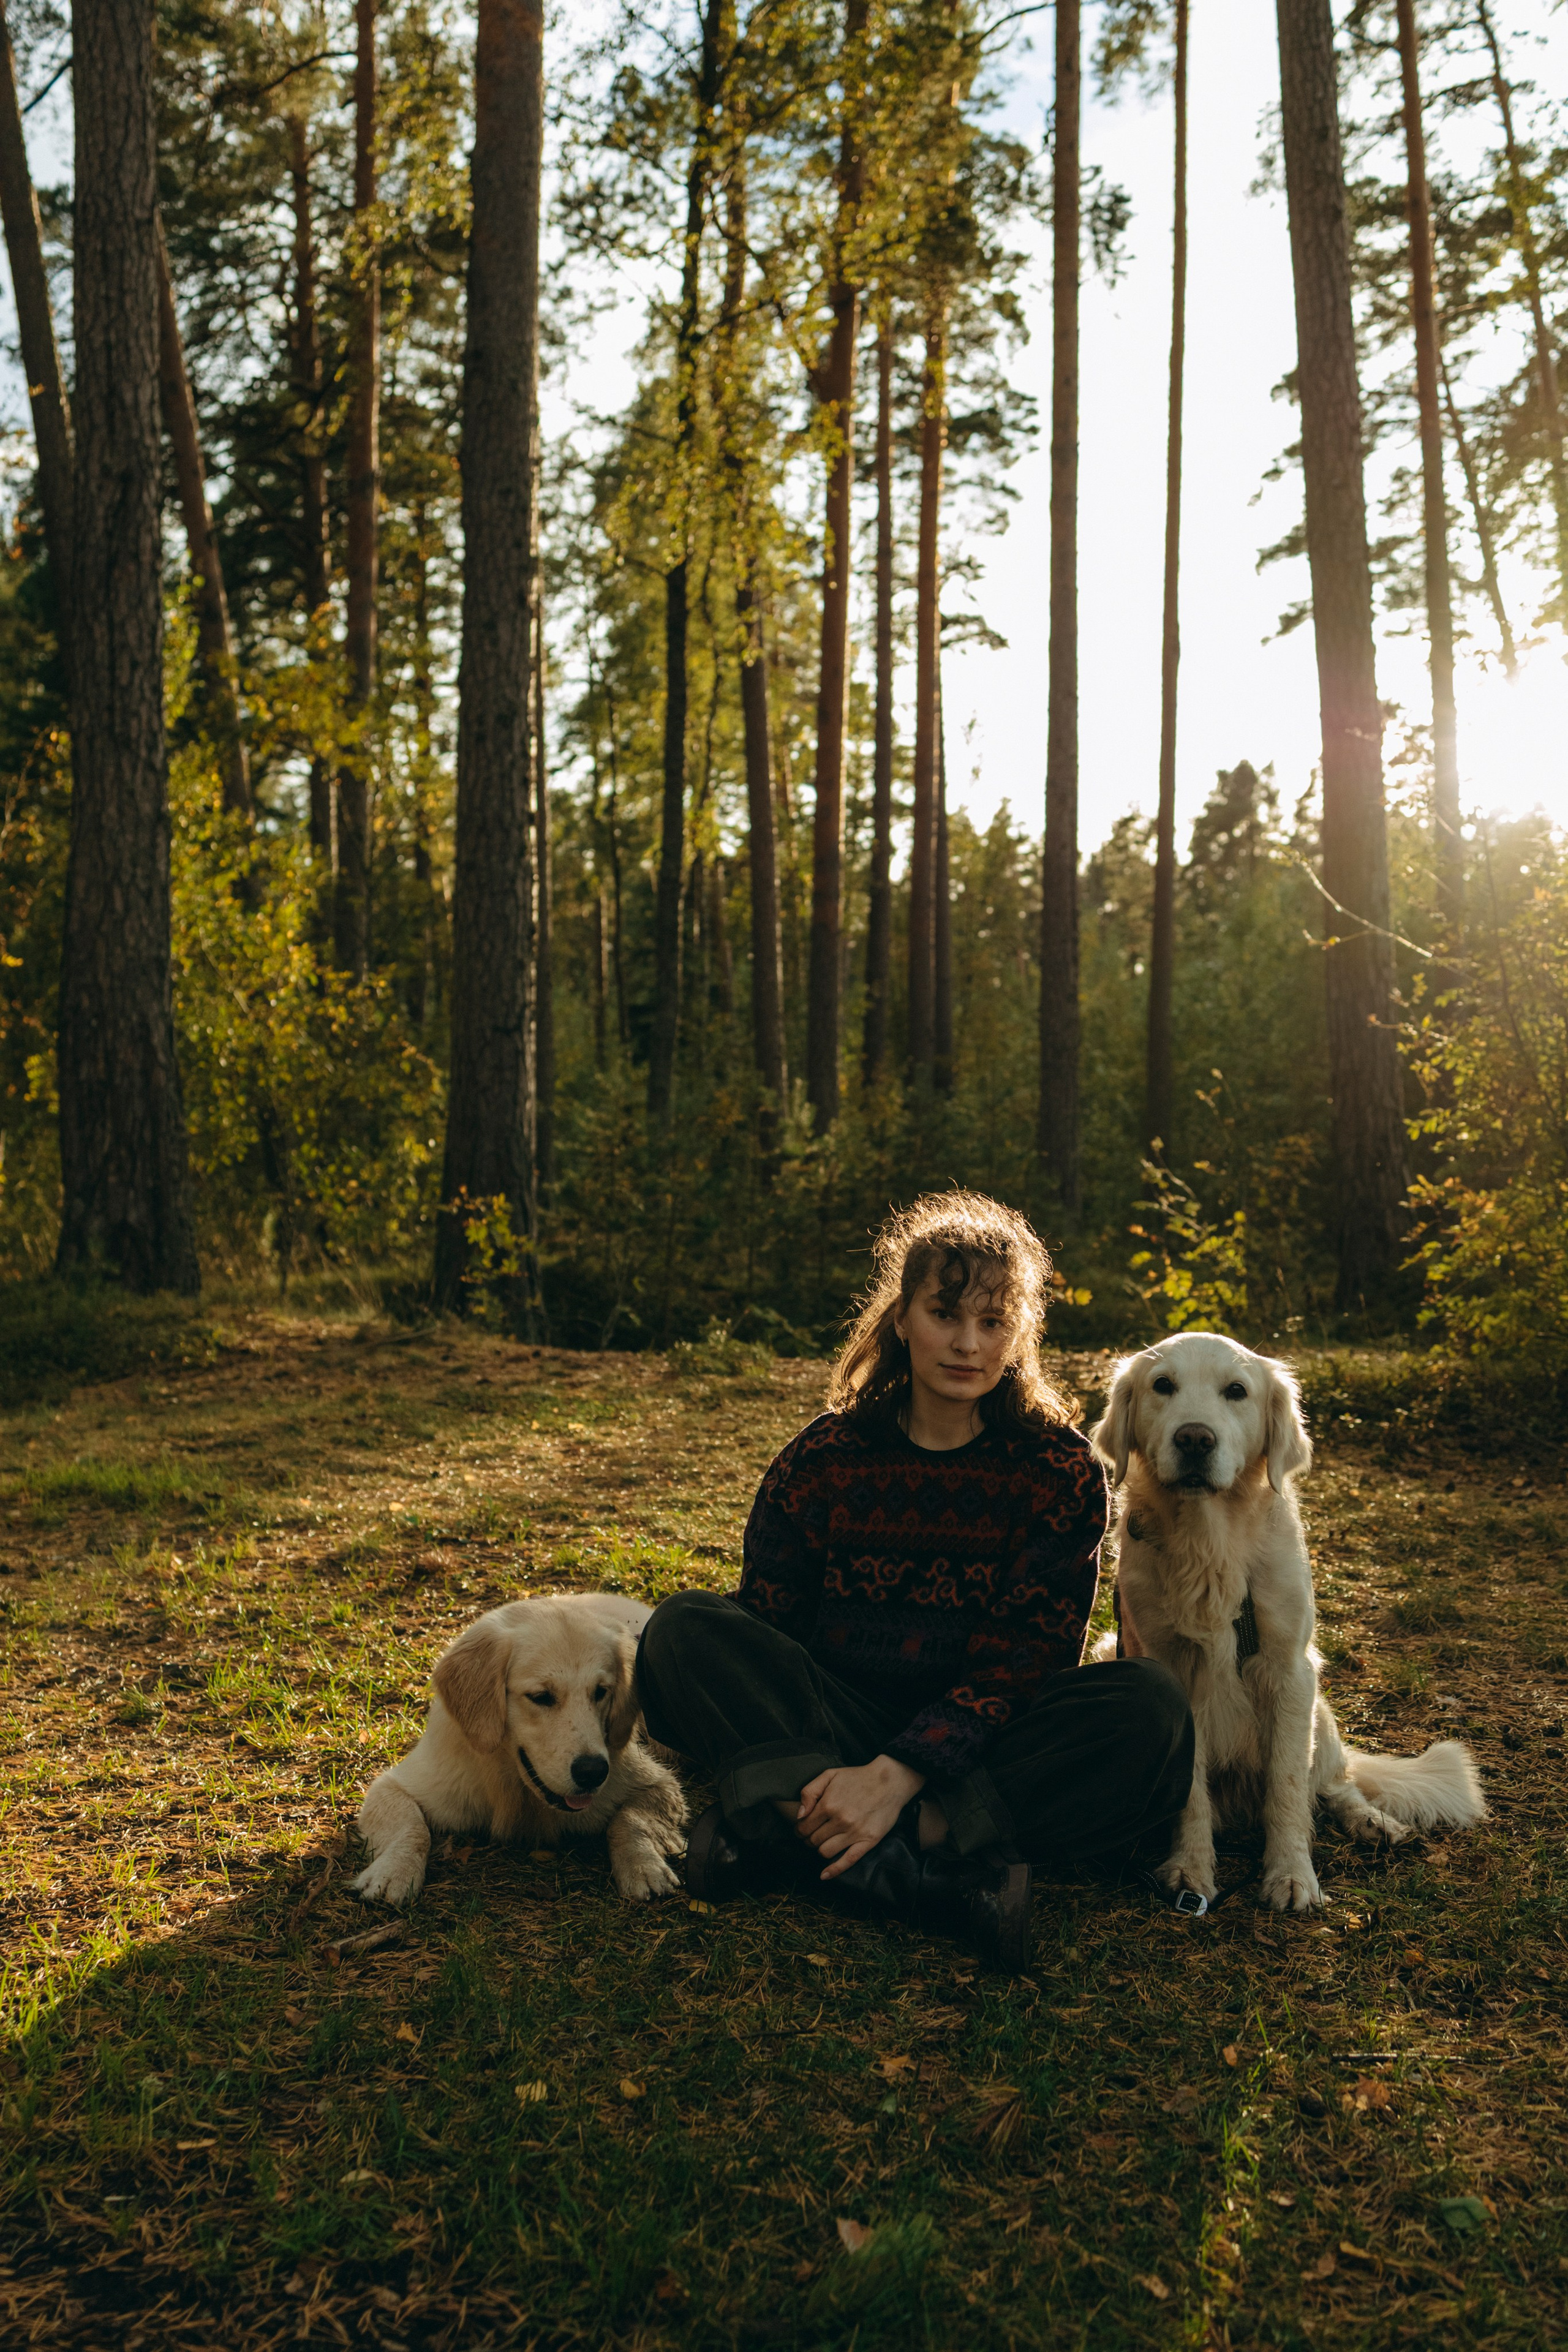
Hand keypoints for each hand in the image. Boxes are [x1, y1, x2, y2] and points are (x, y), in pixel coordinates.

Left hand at [795, 1756, 924, 1880]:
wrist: (889, 1782)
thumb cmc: (858, 1777)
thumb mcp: (830, 1775)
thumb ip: (809, 1792)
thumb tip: (799, 1815)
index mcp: (828, 1804)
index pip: (804, 1826)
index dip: (799, 1830)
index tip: (801, 1829)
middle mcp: (840, 1820)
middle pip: (813, 1840)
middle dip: (808, 1839)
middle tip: (811, 1835)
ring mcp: (855, 1832)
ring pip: (825, 1852)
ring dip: (820, 1850)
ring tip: (822, 1843)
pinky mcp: (868, 1841)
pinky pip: (848, 1861)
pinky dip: (834, 1870)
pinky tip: (824, 1875)